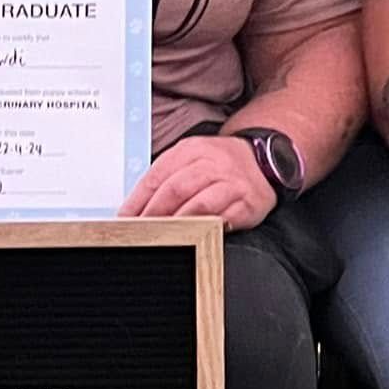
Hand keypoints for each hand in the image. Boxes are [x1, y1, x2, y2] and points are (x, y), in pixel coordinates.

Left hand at [119, 135, 275, 230]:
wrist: (263, 159)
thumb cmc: (220, 164)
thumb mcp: (191, 158)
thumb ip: (166, 177)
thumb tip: (135, 207)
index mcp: (190, 150)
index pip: (156, 176)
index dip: (137, 201)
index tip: (124, 219)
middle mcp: (211, 164)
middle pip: (175, 189)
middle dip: (153, 214)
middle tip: (140, 232)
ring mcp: (231, 183)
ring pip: (199, 205)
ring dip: (177, 224)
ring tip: (162, 237)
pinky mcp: (248, 202)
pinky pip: (224, 219)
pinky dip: (206, 229)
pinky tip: (194, 238)